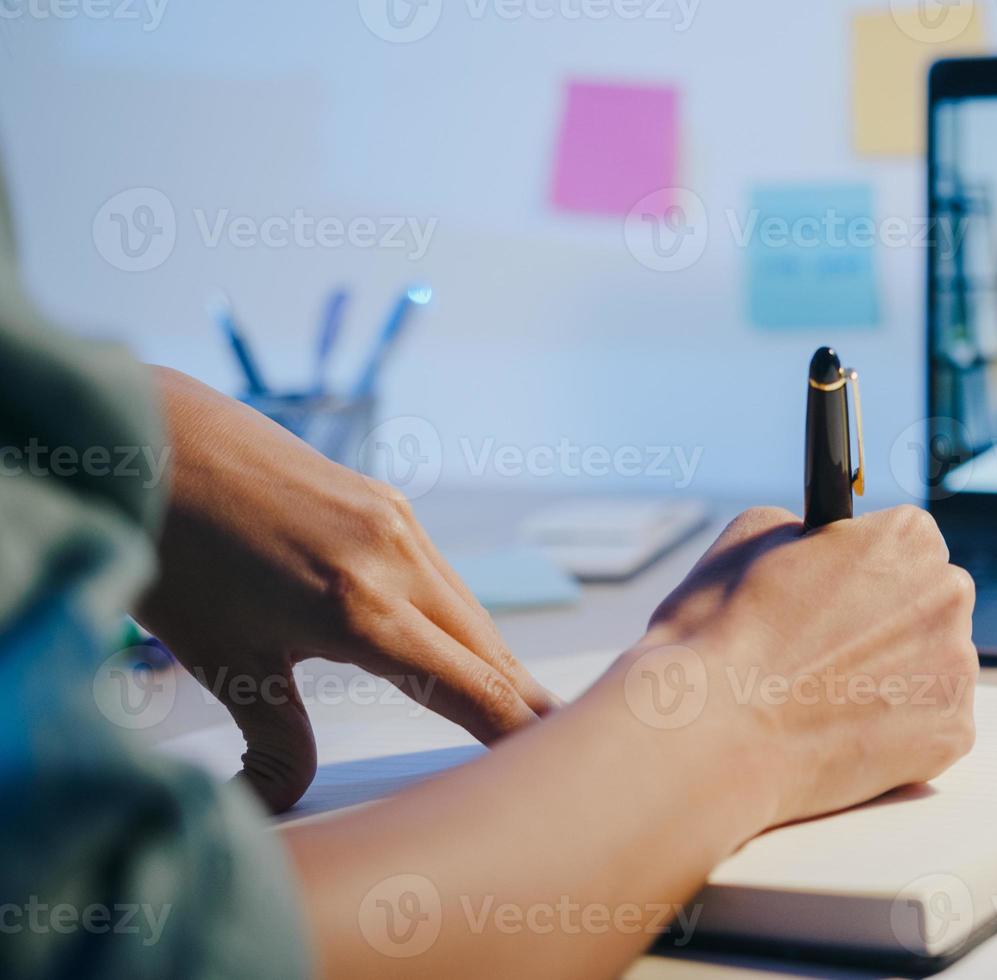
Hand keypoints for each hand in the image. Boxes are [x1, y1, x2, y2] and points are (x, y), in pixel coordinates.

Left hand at [136, 369, 557, 811]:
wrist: (151, 436)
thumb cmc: (173, 549)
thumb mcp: (222, 659)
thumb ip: (275, 738)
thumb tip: (285, 798)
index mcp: (360, 609)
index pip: (471, 687)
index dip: (519, 732)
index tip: (554, 765)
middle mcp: (396, 559)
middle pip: (489, 650)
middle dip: (526, 702)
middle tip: (564, 747)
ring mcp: (397, 522)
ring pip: (470, 609)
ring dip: (494, 661)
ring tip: (518, 704)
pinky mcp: (386, 500)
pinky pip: (442, 574)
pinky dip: (459, 618)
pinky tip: (454, 641)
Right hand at [634, 505, 977, 826]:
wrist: (717, 733)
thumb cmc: (725, 631)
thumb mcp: (755, 536)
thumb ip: (809, 530)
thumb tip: (820, 542)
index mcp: (908, 537)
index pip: (908, 543)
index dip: (865, 571)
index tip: (836, 597)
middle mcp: (948, 594)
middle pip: (931, 603)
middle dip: (891, 623)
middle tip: (829, 653)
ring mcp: (956, 669)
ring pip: (934, 666)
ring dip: (897, 678)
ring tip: (828, 699)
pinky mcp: (951, 734)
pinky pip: (933, 725)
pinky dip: (898, 733)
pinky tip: (845, 733)